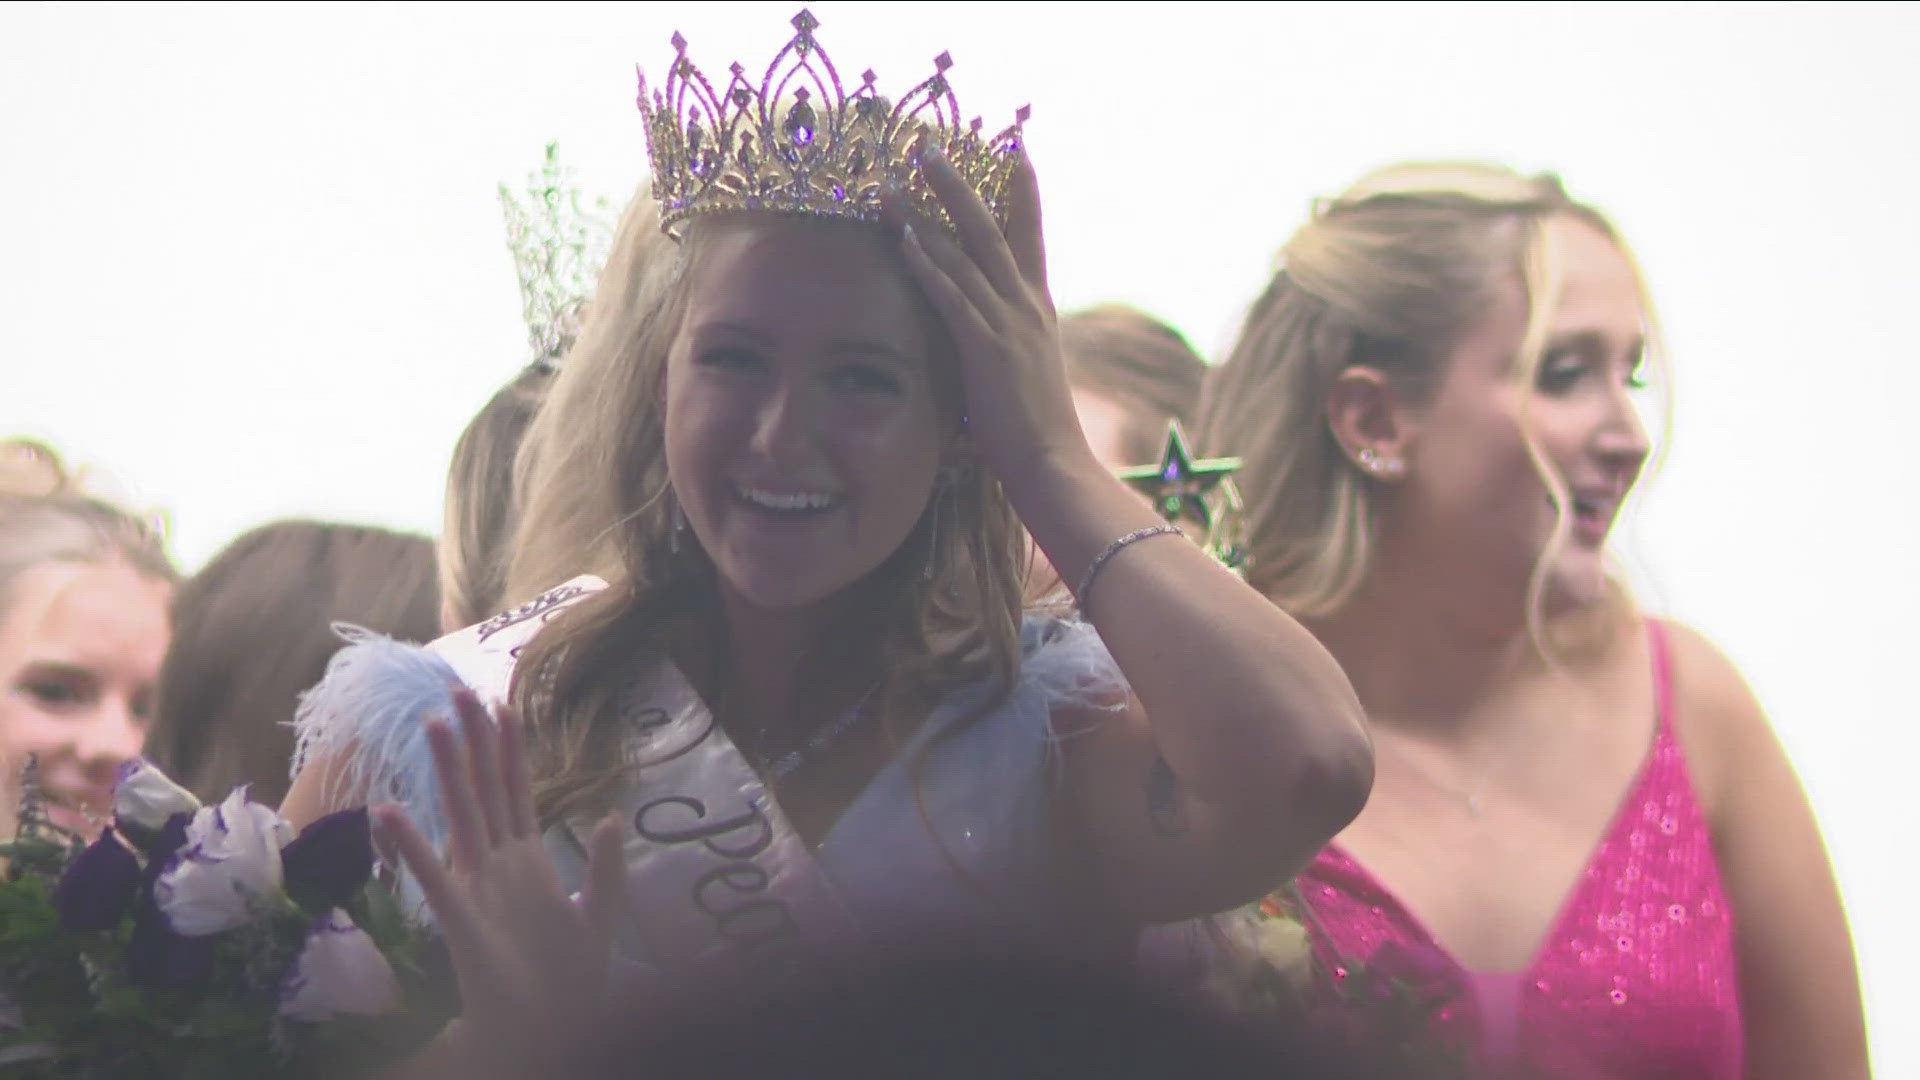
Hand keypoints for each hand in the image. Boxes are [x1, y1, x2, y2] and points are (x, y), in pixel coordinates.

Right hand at [373, 689, 624, 1079]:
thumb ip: (606, 868)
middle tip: (457, 690)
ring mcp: (478, 890)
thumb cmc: (568, 983)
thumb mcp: (599, 917)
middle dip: (474, 741)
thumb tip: (612, 816)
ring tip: (433, 724)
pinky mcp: (463, 921)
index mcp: (528, 863)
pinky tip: (391, 810)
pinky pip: (434, 876)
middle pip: (485, 791)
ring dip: (448, 771)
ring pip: (461, 816)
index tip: (503, 704)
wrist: (551, 1034)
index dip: (511, 750)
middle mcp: (498, 866)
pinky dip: (413, 844)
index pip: (517, 792)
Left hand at [887, 148, 1094, 494]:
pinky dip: (928, 266)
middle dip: (958, 185)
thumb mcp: (1026, 372)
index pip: (1029, 234)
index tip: (1013, 146)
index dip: (1022, 189)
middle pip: (990, 227)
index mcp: (1037, 308)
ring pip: (964, 254)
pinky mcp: (987, 349)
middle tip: (928, 147)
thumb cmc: (1037, 430)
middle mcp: (1026, 305)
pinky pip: (953, 297)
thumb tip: (988, 336)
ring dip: (926, 216)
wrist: (1054, 465)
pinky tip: (904, 240)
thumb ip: (1008, 343)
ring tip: (894, 183)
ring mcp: (1008, 324)